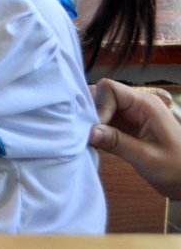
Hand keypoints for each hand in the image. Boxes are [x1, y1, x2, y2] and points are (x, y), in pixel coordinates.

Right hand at [90, 78, 180, 199]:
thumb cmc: (176, 169)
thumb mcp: (147, 158)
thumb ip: (118, 143)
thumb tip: (89, 132)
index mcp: (145, 105)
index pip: (110, 89)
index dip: (98, 105)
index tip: (95, 129)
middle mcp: (136, 105)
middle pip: (101, 94)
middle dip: (91, 112)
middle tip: (87, 134)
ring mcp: (130, 115)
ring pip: (99, 107)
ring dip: (92, 122)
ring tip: (90, 140)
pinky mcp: (125, 126)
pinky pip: (103, 120)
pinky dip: (96, 130)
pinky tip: (95, 143)